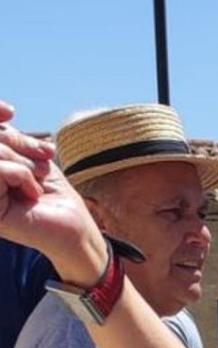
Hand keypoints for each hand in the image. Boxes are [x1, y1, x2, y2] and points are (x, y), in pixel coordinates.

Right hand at [0, 102, 107, 284]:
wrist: (75, 229)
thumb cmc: (54, 194)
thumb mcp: (30, 158)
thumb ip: (10, 139)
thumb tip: (6, 113)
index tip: (10, 111)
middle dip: (16, 144)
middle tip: (43, 161)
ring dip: (21, 161)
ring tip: (37, 179)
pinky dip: (21, 175)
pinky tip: (33, 193)